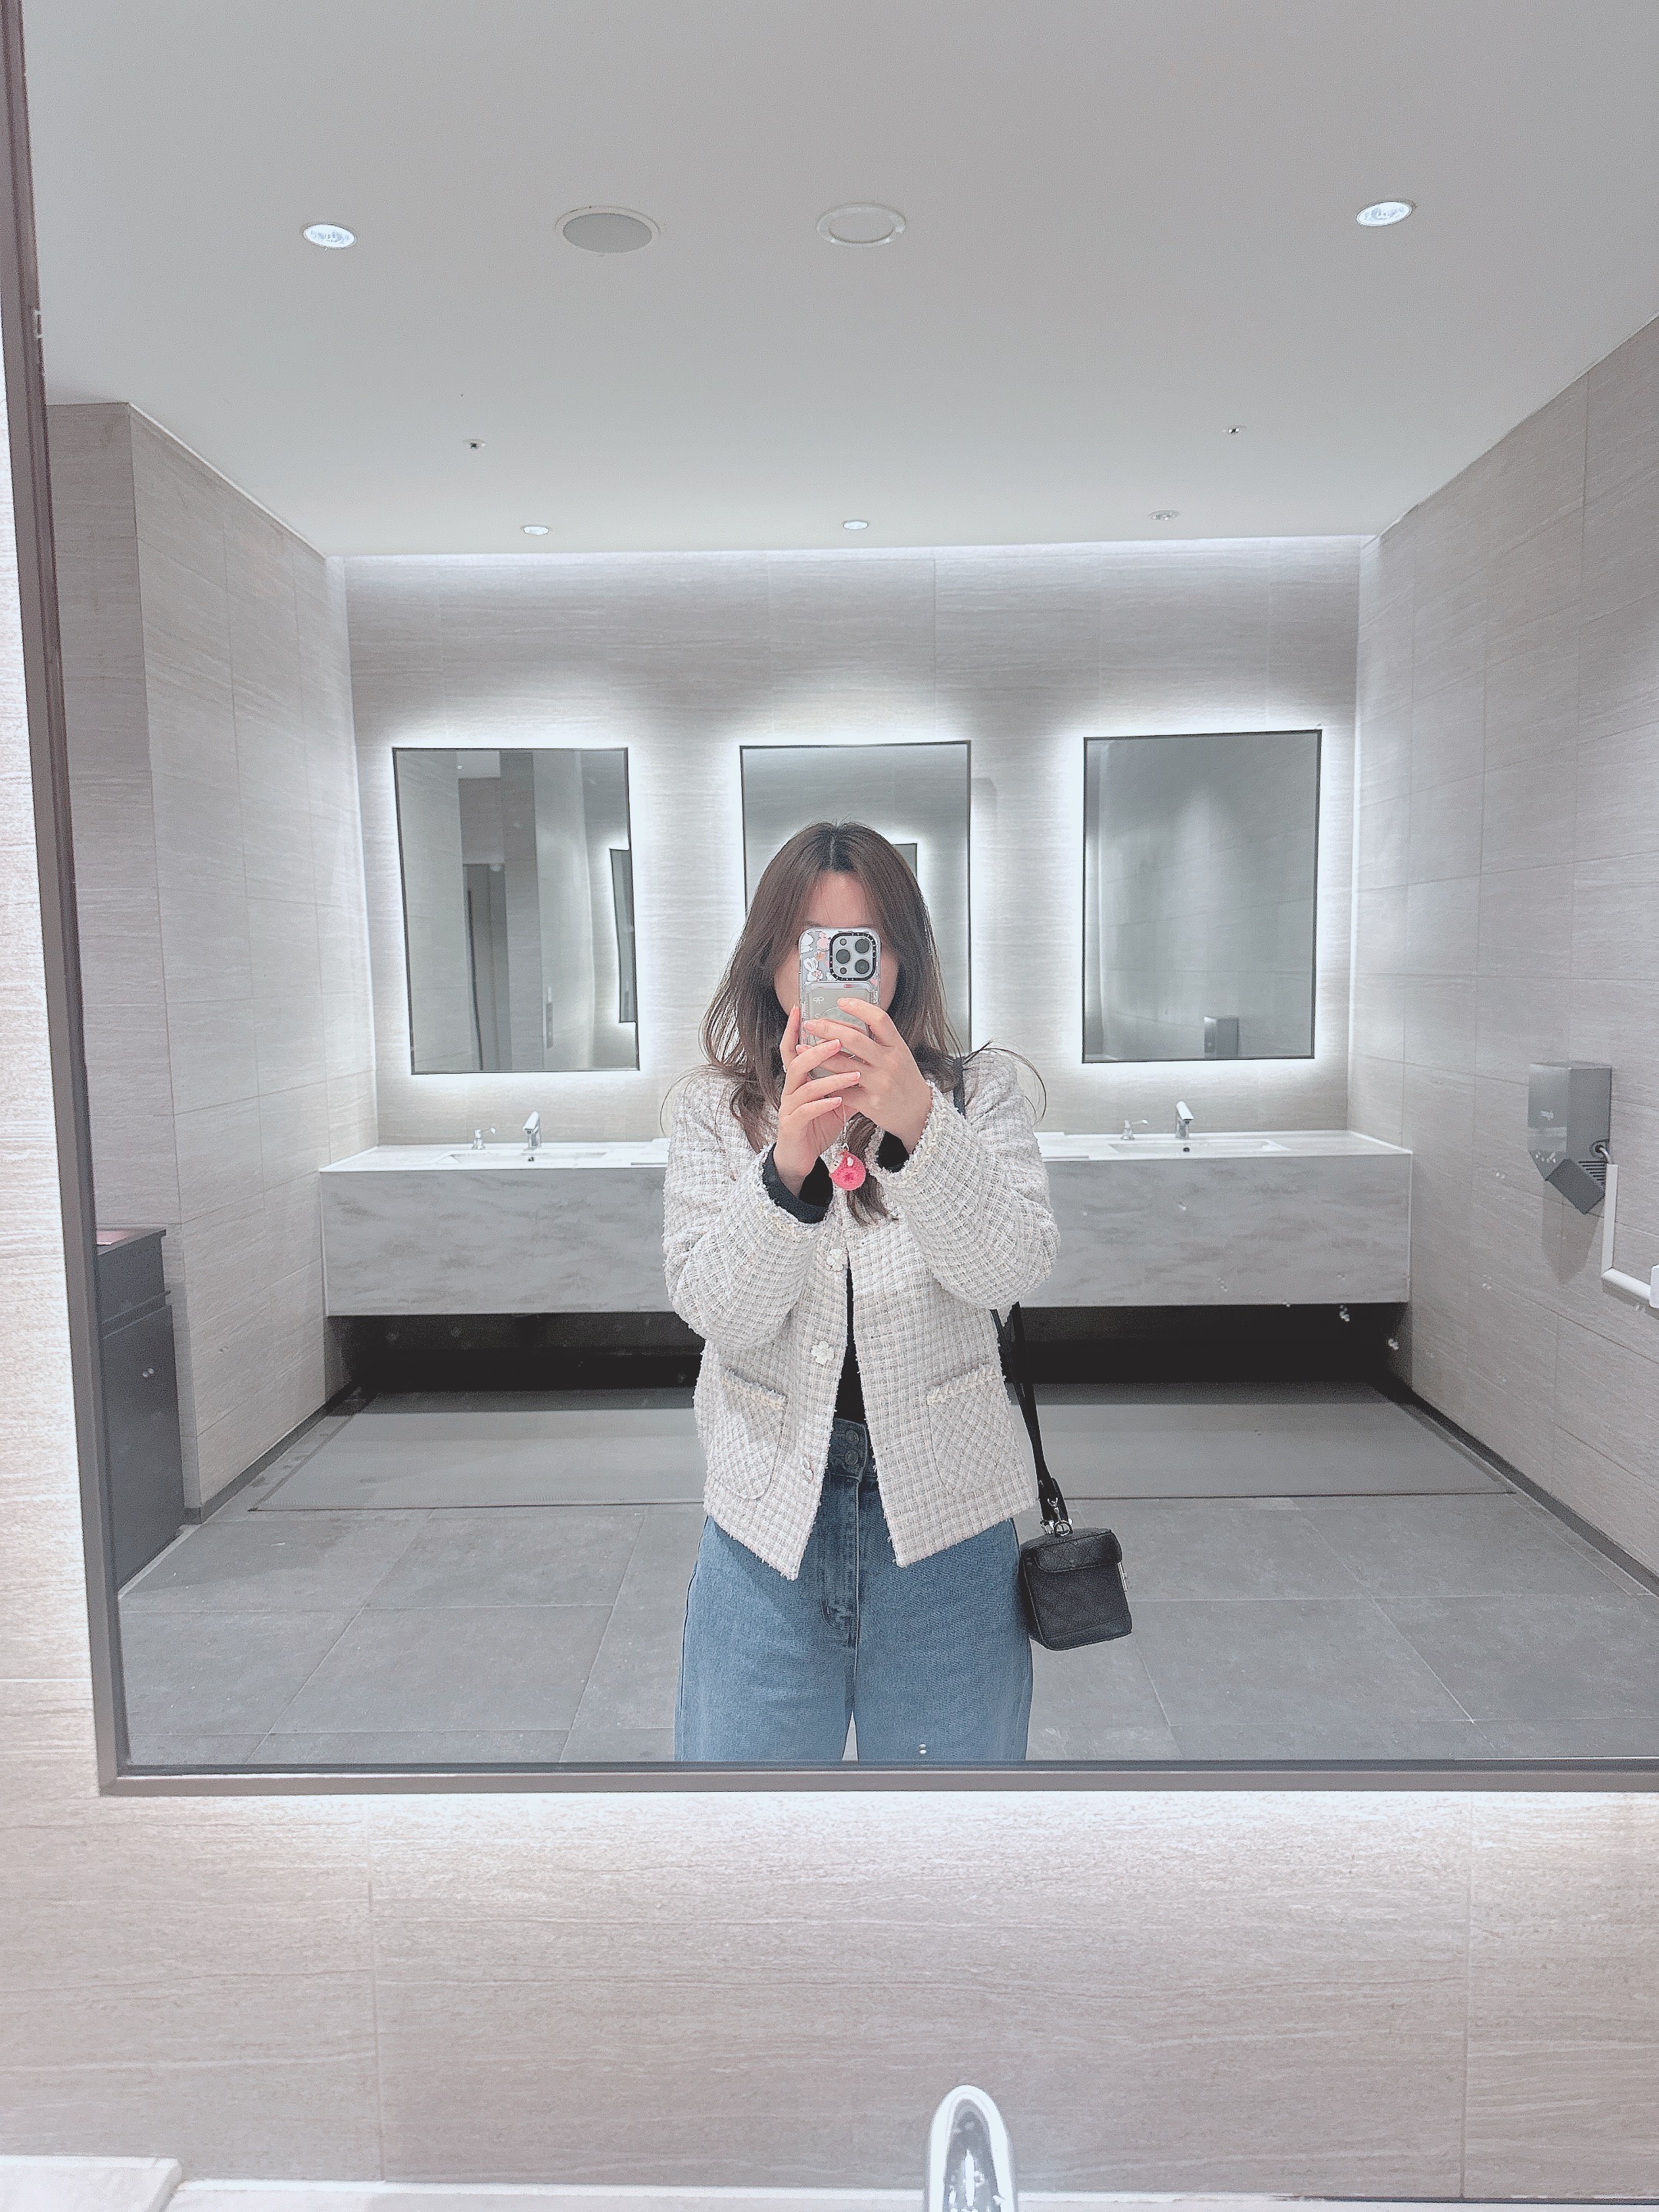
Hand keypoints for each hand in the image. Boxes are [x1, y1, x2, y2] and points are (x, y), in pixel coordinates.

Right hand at [773, 1004, 859, 1193]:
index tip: (801, 1009)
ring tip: (852, 1074)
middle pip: (797, 1061)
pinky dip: (823, 1104)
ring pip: (805, 1085)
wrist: (800, 1157)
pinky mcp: (793, 1125)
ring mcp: (790, 1107)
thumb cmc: (816, 1125)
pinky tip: (839, 1101)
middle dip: (818, 1049)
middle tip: (839, 1040)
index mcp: (799, 1079)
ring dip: (829, 1078)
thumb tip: (867, 1063)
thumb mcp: (835, 1100)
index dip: (793, 1029)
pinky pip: (807, 1111)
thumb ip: (846, 1082)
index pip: (792, 1048)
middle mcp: (791, 1089)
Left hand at [800, 1000, 933, 1152]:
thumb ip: (880, 1040)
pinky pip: (842, 1090)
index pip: (879, 1019)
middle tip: (811, 1024)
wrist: (918, 1113)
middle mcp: (889, 1062)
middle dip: (828, 1028)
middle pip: (854, 1038)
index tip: (841, 1001)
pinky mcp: (870, 1103)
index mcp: (897, 1047)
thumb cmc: (905, 1082)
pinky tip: (814, 1076)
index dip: (859, 1007)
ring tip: (803, 1048)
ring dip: (819, 1055)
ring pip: (842, 1064)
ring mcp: (880, 1083)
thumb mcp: (900, 1055)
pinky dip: (827, 1083)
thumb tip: (853, 1021)